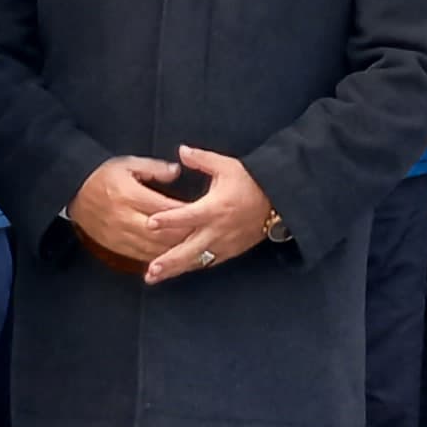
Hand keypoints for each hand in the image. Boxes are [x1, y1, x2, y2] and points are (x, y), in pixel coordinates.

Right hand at [65, 155, 194, 267]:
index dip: (187, 213)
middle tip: (206, 235)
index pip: (165, 209)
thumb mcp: (128, 163)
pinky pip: (141, 256)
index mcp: (129, 195)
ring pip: (154, 248)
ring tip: (195, 249)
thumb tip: (177, 171)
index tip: (205, 214)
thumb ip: (154, 168)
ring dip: (175, 250)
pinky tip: (172, 256)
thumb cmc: (103, 174)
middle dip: (186, 236)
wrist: (73, 190)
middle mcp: (125, 218)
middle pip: (162, 233)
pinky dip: (159, 257)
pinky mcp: (115, 245)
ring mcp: (119, 235)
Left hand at [137, 150, 279, 286]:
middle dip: (168, 261)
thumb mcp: (226, 166)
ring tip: (154, 277)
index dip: (168, 219)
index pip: (187, 216)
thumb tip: (182, 150)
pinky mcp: (230, 251)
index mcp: (214, 208)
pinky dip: (190, 267)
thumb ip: (202, 159)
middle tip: (149, 271)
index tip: (150, 224)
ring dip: (175, 269)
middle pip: (189, 249)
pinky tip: (175, 272)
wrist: (277, 200)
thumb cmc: (251, 182)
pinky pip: (207, 262)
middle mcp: (217, 230)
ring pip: (196, 260)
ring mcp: (224, 244)